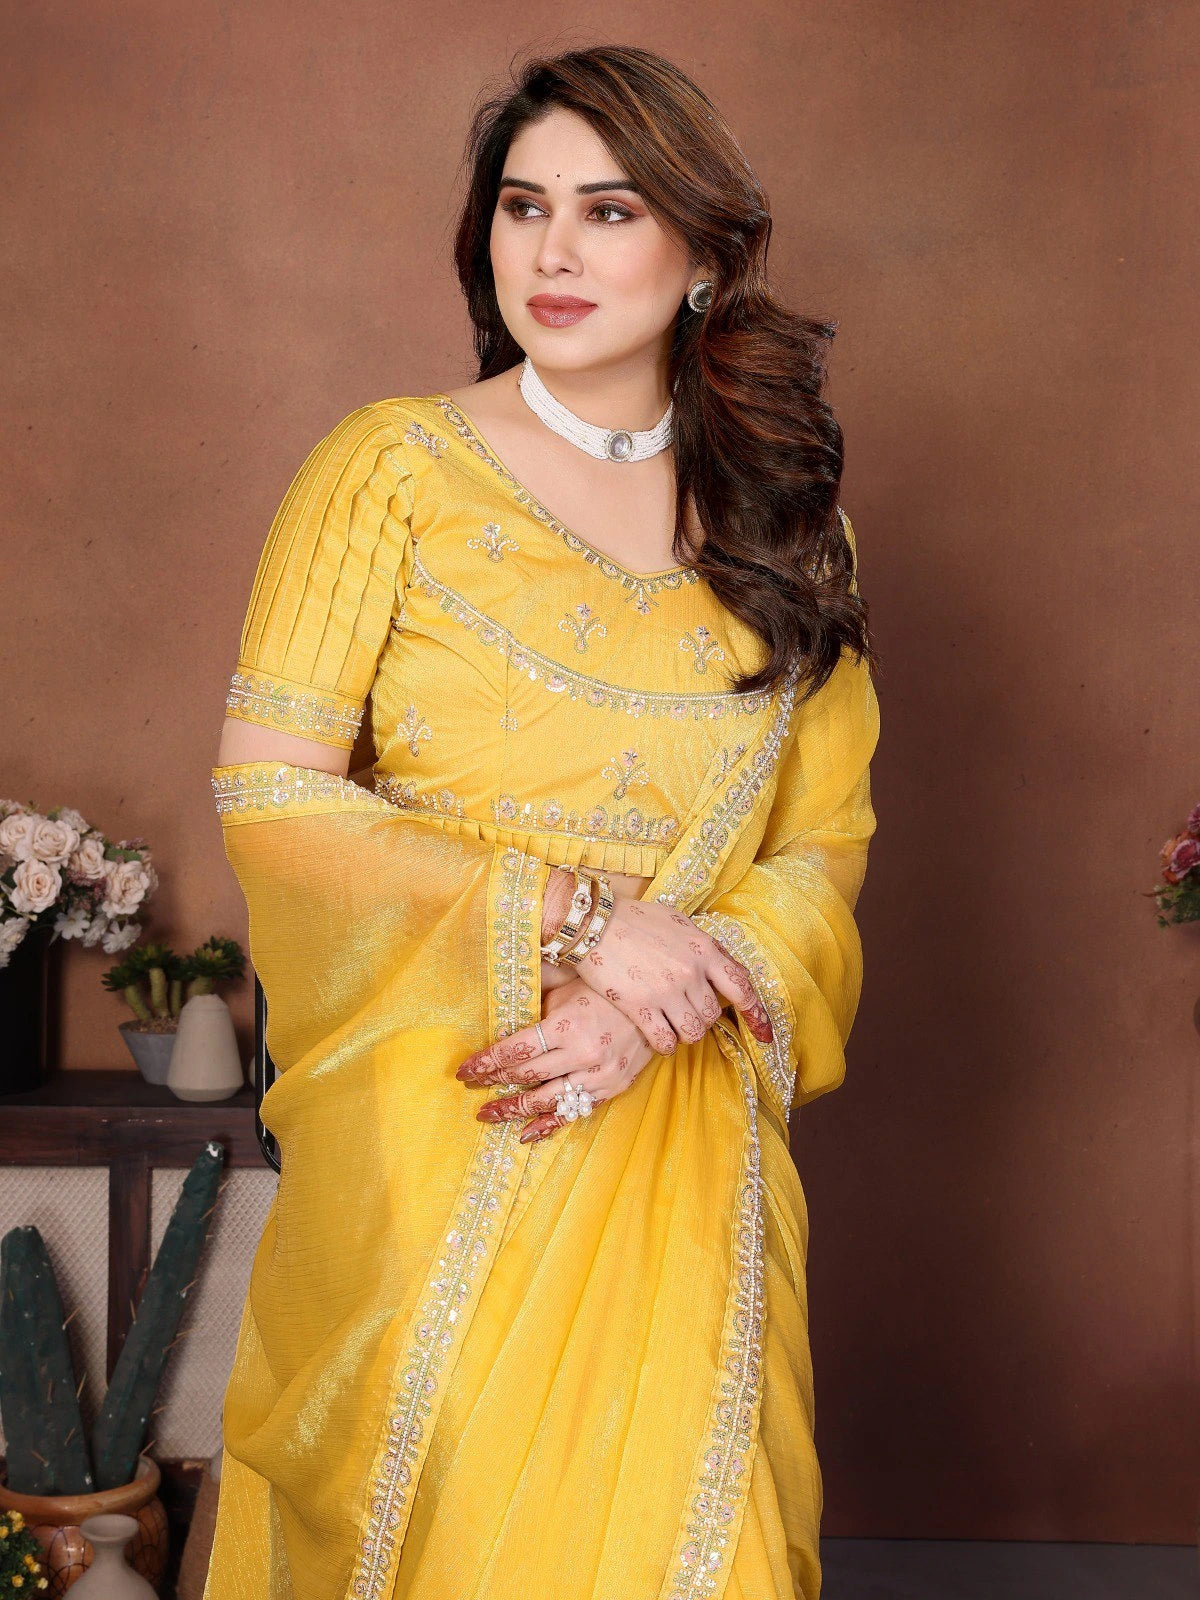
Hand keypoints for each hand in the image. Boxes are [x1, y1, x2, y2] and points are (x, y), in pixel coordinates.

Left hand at [453, 975, 654, 1143]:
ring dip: (513, 1109)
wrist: (659, 1002)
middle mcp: (582, 1053)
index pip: (515, 1049)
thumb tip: (500, 975)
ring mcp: (599, 1075)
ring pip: (546, 1099)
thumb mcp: (569, 977)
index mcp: (567, 1024)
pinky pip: (575, 1112)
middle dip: (493, 1083)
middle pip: (525, 1075)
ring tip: (487, 1114)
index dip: (485, 1062)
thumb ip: (535, 981)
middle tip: (470, 1087)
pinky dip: (548, 1124)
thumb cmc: (606, 987)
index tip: (464, 1070)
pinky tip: (526, 1132)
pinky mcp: (612, 1088)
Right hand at [568, 895, 772, 1054]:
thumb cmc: (635, 920)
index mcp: (704, 949)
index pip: (743, 986)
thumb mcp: (679, 923)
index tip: (764, 1034)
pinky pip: (665, 1041)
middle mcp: (691, 971)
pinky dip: (666, 1045)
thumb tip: (723, 965)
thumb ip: (703, 946)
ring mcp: (666, 990)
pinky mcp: (640, 1006)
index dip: (756, 1014)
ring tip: (674, 1026)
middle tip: (687, 1013)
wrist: (593, 923)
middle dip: (703, 1020)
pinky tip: (658, 1037)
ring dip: (686, 1034)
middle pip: (713, 1015)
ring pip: (693, 1032)